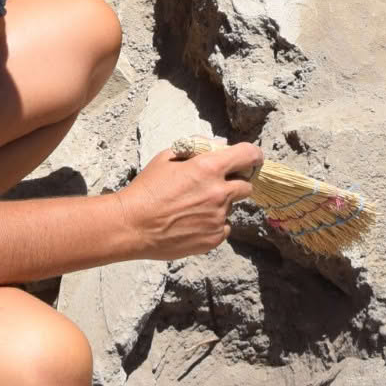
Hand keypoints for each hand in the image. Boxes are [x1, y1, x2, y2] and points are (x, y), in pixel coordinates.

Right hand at [114, 142, 260, 258]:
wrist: (132, 225)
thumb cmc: (147, 189)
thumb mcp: (167, 157)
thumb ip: (196, 148)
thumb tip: (220, 147)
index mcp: (209, 168)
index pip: (248, 155)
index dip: (253, 155)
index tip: (253, 159)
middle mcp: (219, 192)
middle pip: (246, 185)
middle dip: (236, 183)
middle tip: (217, 186)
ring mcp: (217, 217)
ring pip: (231, 208)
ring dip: (219, 206)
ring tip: (192, 208)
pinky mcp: (213, 238)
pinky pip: (223, 228)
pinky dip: (213, 225)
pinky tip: (192, 223)